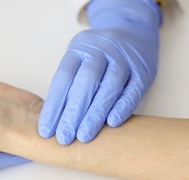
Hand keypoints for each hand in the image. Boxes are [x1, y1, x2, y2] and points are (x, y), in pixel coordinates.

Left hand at [38, 0, 160, 144]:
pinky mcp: (143, 71)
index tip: (45, 130)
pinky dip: (122, 107)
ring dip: (95, 114)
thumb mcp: (78, 59)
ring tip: (83, 136)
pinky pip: (133, 90)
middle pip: (85, 82)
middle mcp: (101, 50)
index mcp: (79, 49)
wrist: (133, 32)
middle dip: (73, 113)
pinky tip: (112, 124)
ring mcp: (124, 59)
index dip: (53, 105)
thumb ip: (68, 85)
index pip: (63, 78)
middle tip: (64, 137)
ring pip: (109, 87)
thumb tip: (53, 121)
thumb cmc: (97, 56)